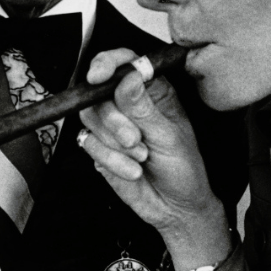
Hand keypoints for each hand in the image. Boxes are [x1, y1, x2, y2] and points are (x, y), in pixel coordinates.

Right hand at [78, 48, 230, 270]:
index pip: (124, 62)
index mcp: (152, 91)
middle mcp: (128, 104)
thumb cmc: (183, 169)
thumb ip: (144, 108)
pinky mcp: (98, 147)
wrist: (175, 208)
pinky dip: (109, 159)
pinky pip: (87, 142)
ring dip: (113, 143)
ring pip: (89, 117)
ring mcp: (110, 125)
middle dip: (114, 119)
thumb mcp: (169, 136)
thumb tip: (128, 77)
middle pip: (99, 92)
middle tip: (134, 140)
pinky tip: (131, 169)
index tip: (98, 76)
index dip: (107, 64)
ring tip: (139, 157)